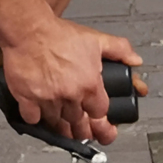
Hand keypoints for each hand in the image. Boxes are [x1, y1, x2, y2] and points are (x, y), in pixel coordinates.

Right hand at [1, 20, 145, 144]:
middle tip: (83, 133)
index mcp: (89, 84)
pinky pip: (33, 119)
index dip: (101, 122)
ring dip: (60, 126)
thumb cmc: (58, 34)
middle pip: (79, 124)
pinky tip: (39, 116)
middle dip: (82, 131)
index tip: (102, 127)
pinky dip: (36, 119)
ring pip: (56, 123)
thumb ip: (119, 50)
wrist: (28, 29)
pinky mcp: (27, 99)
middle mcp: (70, 95)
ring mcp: (48, 99)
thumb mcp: (96, 39)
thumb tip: (135, 60)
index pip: (100, 113)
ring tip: (63, 128)